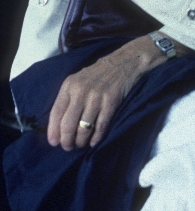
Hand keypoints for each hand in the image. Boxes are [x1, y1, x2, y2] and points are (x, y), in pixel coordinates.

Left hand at [47, 36, 167, 150]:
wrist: (124, 62)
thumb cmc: (98, 74)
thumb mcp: (78, 80)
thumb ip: (68, 98)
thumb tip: (58, 125)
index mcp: (69, 86)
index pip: (56, 113)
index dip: (53, 131)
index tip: (54, 143)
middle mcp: (80, 91)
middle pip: (68, 124)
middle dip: (66, 140)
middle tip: (68, 147)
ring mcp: (96, 97)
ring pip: (84, 128)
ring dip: (81, 141)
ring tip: (81, 144)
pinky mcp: (111, 102)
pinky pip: (100, 126)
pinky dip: (96, 138)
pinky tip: (93, 142)